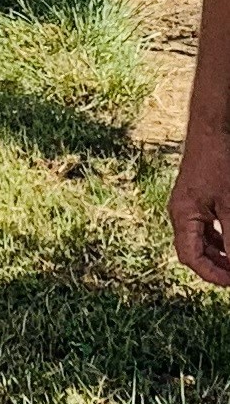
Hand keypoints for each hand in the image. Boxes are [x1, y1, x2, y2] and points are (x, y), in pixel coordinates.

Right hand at [170, 128, 229, 286]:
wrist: (214, 128)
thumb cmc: (219, 161)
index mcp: (182, 216)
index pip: (191, 258)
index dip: (212, 275)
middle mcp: (181, 213)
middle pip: (195, 252)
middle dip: (218, 266)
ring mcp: (190, 206)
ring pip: (203, 240)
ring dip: (222, 253)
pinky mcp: (200, 198)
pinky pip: (209, 226)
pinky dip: (223, 237)